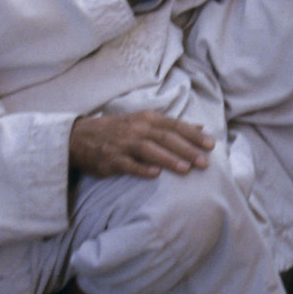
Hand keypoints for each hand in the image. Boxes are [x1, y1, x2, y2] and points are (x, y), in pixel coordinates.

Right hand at [69, 111, 213, 179]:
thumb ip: (172, 126)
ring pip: (150, 151)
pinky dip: (142, 169)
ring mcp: (124, 144)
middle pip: (167, 138)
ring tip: (186, 169)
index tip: (211, 144)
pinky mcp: (111, 160)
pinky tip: (155, 175)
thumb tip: (200, 128)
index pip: (176, 126)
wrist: (81, 136)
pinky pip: (129, 165)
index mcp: (148, 118)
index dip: (194, 135)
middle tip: (205, 161)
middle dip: (187, 149)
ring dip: (169, 159)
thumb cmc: (120, 129)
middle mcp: (138, 129)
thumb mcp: (145, 121)